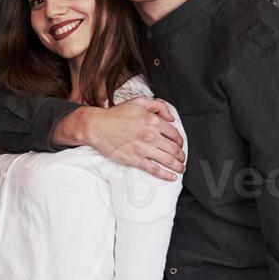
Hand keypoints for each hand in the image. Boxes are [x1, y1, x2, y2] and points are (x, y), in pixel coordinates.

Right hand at [59, 98, 183, 180]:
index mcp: (153, 121)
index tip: (179, 145)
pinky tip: (172, 177)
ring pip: (168, 160)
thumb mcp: (138, 102)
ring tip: (180, 168)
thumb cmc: (115, 115)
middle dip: (181, 155)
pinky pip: (155, 170)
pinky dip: (166, 175)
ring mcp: (143, 149)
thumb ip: (158, 106)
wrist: (97, 126)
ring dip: (178, 166)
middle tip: (181, 158)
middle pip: (174, 149)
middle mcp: (151, 135)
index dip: (180, 141)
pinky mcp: (135, 160)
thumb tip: (171, 118)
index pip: (174, 134)